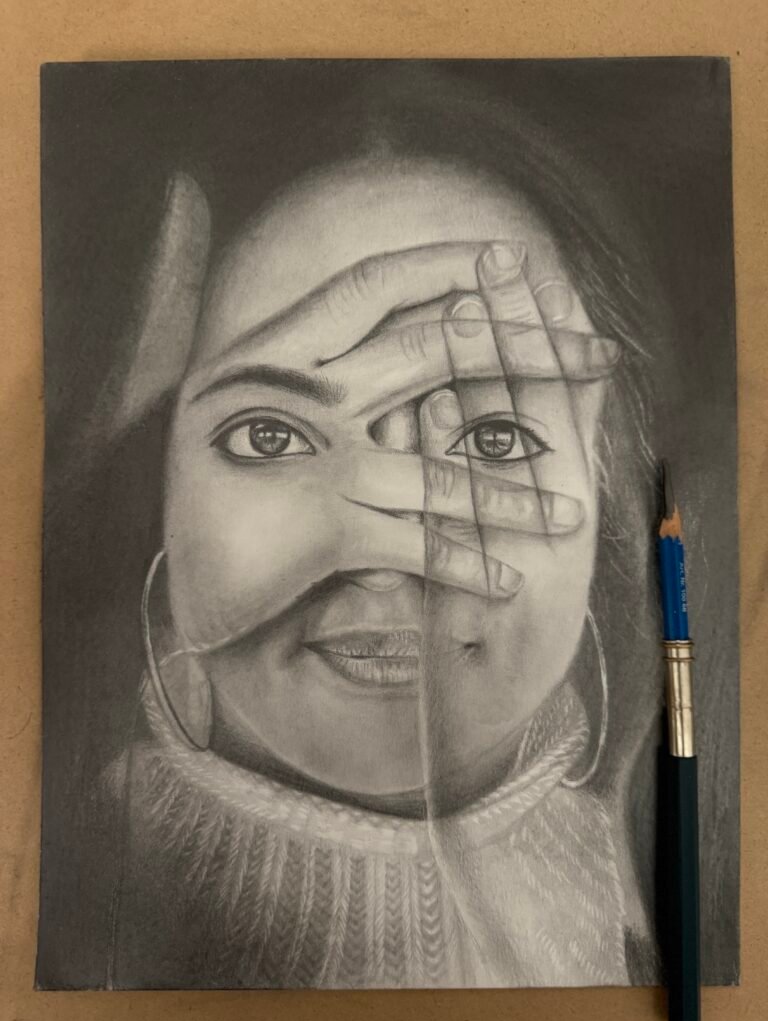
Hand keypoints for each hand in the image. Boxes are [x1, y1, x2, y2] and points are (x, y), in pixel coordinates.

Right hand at [166, 241, 618, 647]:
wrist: (185, 588)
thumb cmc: (222, 497)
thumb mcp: (251, 412)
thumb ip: (318, 372)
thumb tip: (406, 322)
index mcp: (274, 352)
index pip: (373, 287)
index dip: (444, 267)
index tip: (510, 262)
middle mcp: (298, 394)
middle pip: (432, 351)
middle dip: (525, 349)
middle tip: (597, 355)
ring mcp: (314, 458)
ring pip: (440, 465)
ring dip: (515, 492)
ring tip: (572, 511)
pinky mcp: (325, 529)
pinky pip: (420, 544)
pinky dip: (467, 566)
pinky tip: (507, 581)